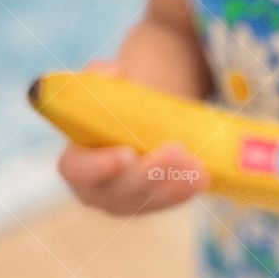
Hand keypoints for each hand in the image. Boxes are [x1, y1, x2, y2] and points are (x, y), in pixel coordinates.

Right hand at [56, 60, 208, 215]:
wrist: (136, 118)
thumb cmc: (114, 102)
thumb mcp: (104, 83)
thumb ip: (101, 76)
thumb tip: (114, 73)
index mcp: (76, 161)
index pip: (77, 171)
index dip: (99, 166)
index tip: (126, 154)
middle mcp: (96, 189)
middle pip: (119, 191)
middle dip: (149, 173)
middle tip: (176, 150)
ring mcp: (125, 202)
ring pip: (147, 200)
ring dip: (173, 183)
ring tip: (196, 163)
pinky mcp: (151, 204)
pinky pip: (168, 202)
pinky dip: (186, 190)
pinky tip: (202, 177)